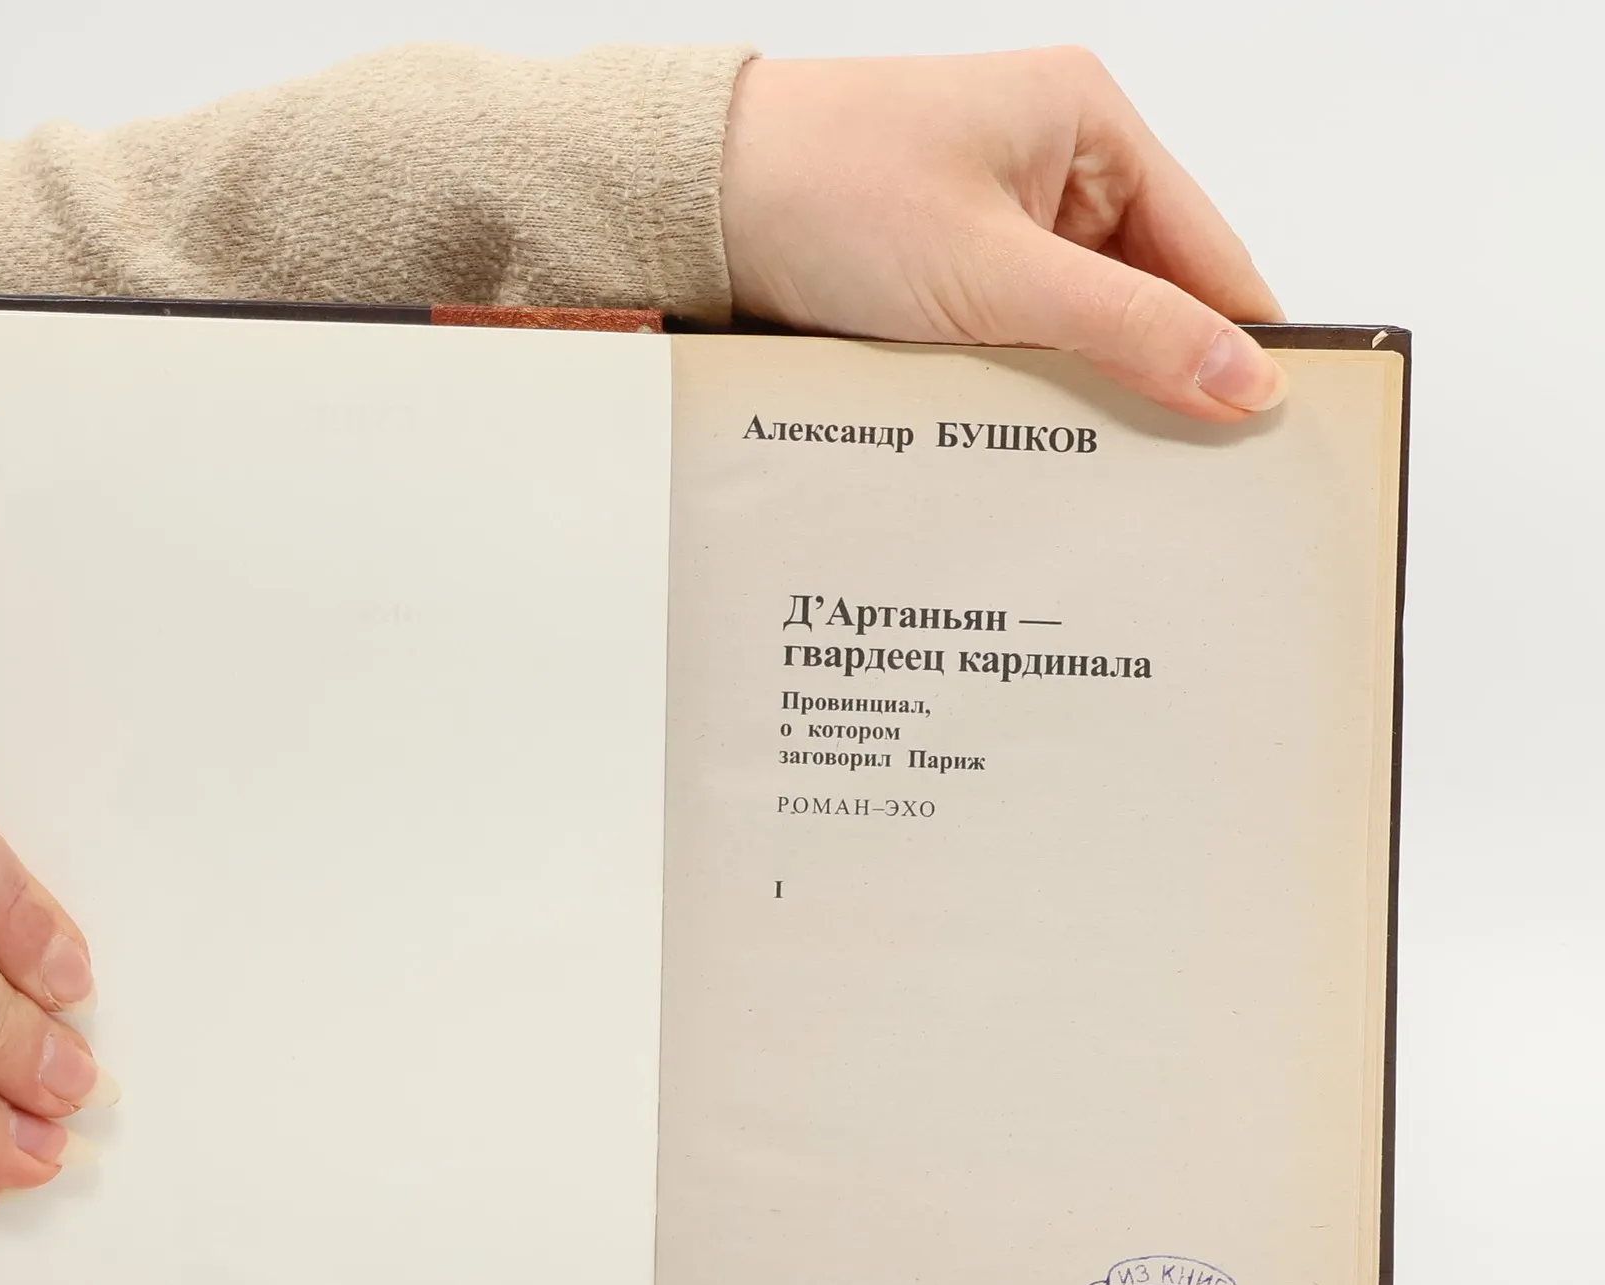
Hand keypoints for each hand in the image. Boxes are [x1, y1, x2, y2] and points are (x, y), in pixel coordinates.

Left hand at [719, 48, 1286, 421]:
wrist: (694, 206)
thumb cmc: (828, 193)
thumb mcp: (996, 275)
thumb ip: (1127, 330)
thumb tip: (1243, 378)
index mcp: (1088, 124)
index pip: (1207, 250)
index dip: (1241, 342)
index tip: (1267, 434)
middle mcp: (1052, 165)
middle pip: (1147, 297)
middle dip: (1157, 379)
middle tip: (1186, 483)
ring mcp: (996, 223)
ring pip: (1077, 331)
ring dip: (1082, 394)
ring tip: (1106, 477)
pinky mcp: (944, 275)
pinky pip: (1016, 343)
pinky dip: (1024, 392)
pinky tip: (1031, 446)